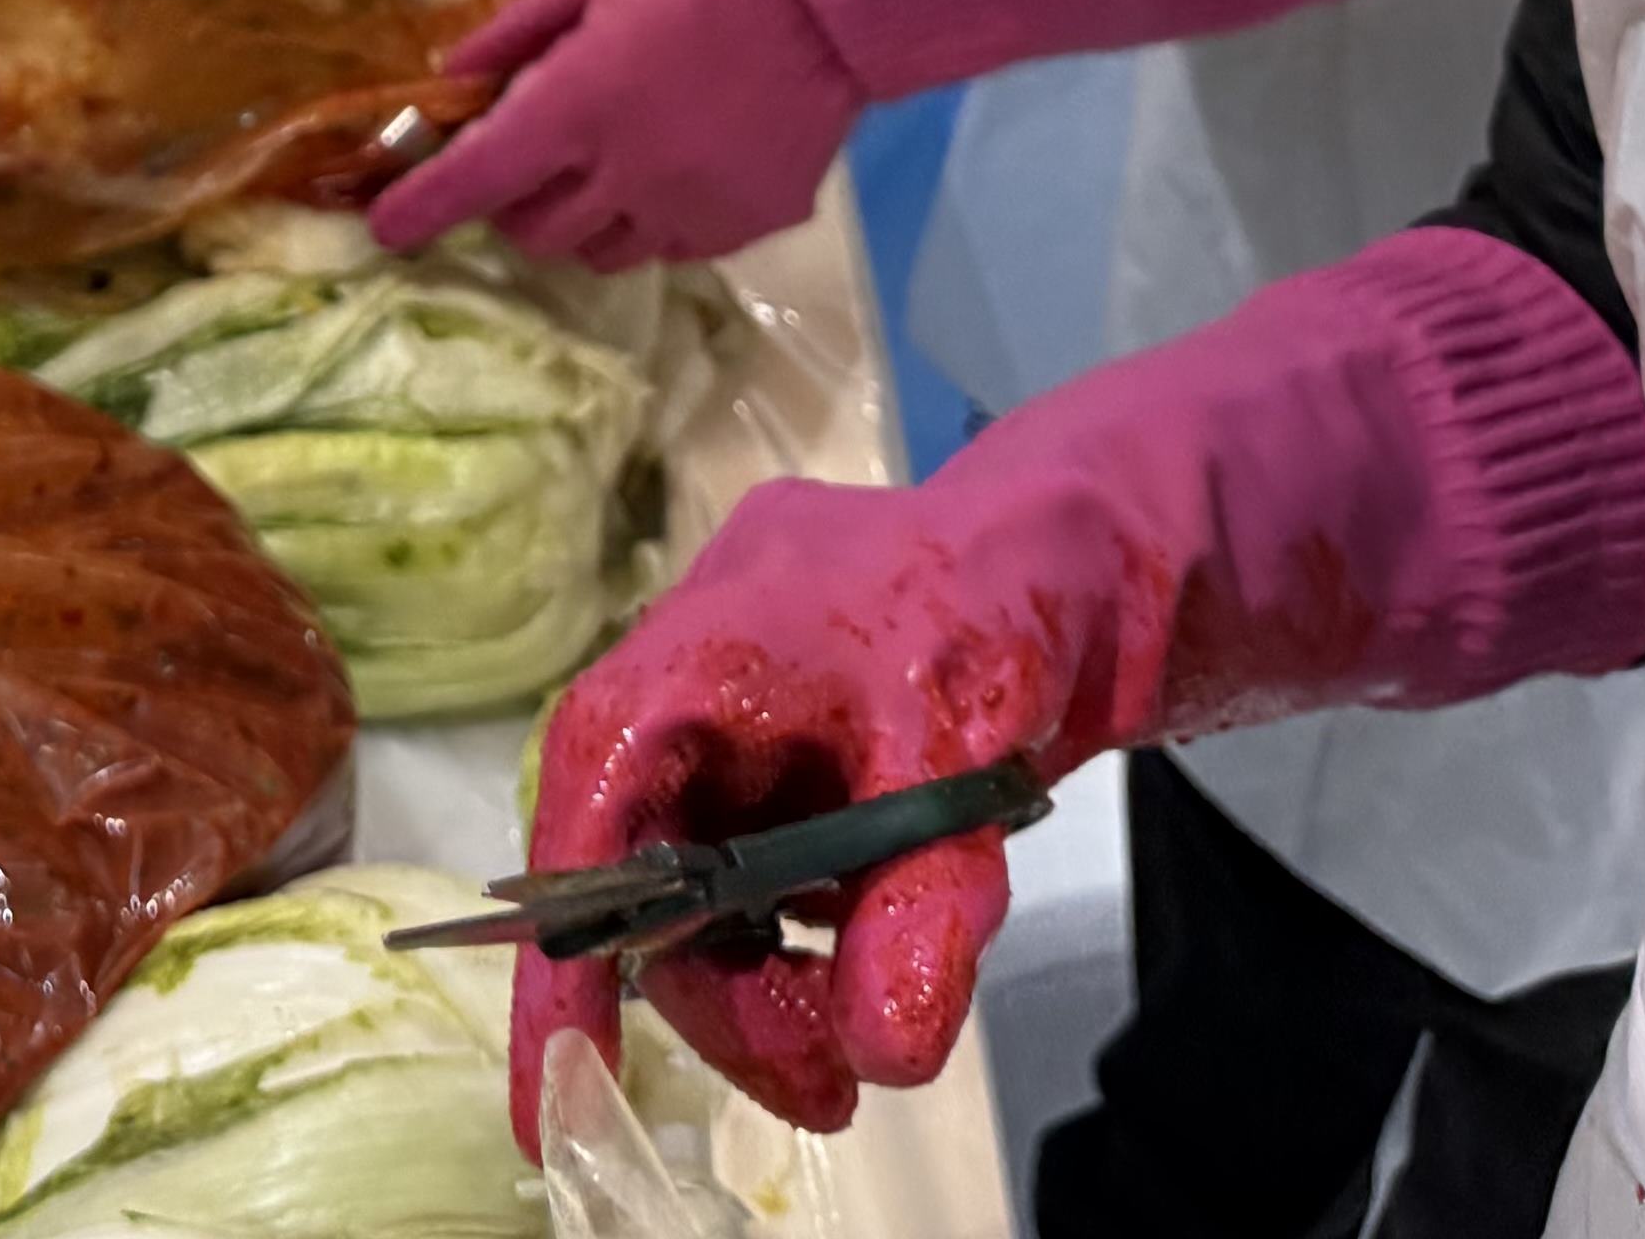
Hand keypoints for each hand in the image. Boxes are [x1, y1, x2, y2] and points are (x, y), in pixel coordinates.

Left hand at [373, 0, 862, 268]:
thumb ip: (517, 29)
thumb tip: (453, 76)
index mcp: (577, 107)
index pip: (477, 181)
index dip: (422, 210)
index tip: (385, 227)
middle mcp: (628, 176)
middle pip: (535, 232)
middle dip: (511, 202)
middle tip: (523, 155)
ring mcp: (693, 209)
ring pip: (603, 250)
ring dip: (580, 217)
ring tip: (601, 161)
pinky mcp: (749, 223)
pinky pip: (674, 245)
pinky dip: (652, 218)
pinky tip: (671, 165)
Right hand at [515, 477, 1054, 1140]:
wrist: (1089, 549)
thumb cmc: (1011, 590)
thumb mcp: (966, 746)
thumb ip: (920, 897)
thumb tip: (881, 1052)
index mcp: (690, 657)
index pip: (585, 813)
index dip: (559, 959)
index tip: (554, 1094)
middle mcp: (684, 697)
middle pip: (649, 883)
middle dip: (729, 997)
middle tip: (829, 1088)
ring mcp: (735, 737)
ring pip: (708, 896)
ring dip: (780, 979)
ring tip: (875, 1037)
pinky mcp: (787, 770)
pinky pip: (764, 879)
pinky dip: (817, 936)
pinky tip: (897, 945)